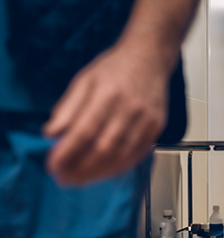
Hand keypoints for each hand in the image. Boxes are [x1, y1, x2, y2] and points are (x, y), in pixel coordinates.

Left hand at [43, 43, 169, 185]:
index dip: (68, 153)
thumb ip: (67, 108)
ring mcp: (146, 120)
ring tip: (81, 179)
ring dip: (99, 172)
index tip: (53, 166)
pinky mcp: (157, 127)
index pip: (84, 131)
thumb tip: (52, 134)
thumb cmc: (115, 68)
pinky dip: (119, 167)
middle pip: (104, 149)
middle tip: (64, 178)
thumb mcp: (83, 80)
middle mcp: (129, 109)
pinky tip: (105, 171)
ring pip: (122, 156)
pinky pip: (138, 154)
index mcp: (107, 94)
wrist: (149, 58)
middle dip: (81, 168)